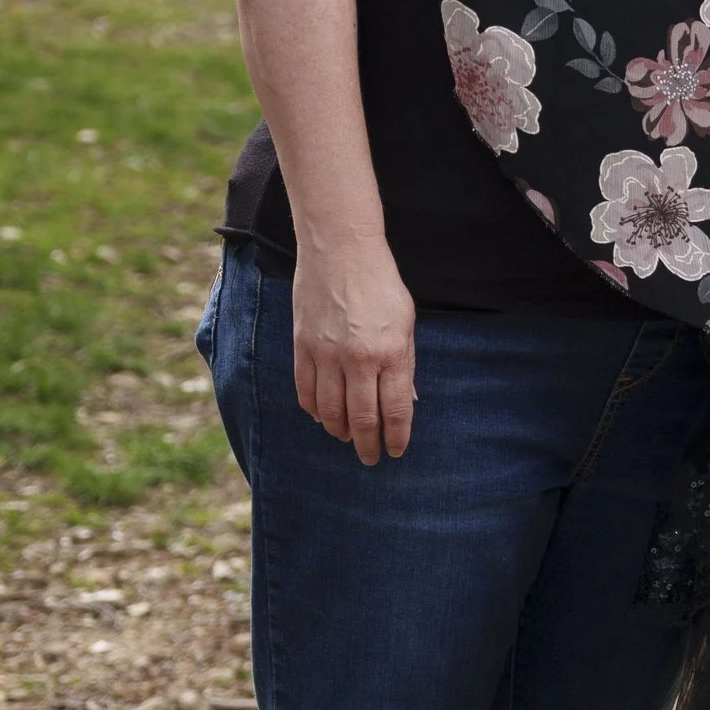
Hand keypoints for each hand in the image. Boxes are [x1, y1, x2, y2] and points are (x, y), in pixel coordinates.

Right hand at [293, 242, 416, 462]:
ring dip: (339, 431)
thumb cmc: (381, 284)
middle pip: (361, 418)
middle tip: (370, 458)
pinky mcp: (302, 346)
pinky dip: (314, 409)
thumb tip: (406, 402)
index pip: (394, 411)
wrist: (340, 250)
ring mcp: (326, 354)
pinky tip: (322, 416)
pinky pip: (305, 390)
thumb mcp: (407, 323)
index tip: (395, 451)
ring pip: (330, 411)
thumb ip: (405, 364)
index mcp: (391, 353)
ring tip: (347, 438)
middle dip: (367, 445)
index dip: (396, 437)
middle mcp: (358, 359)